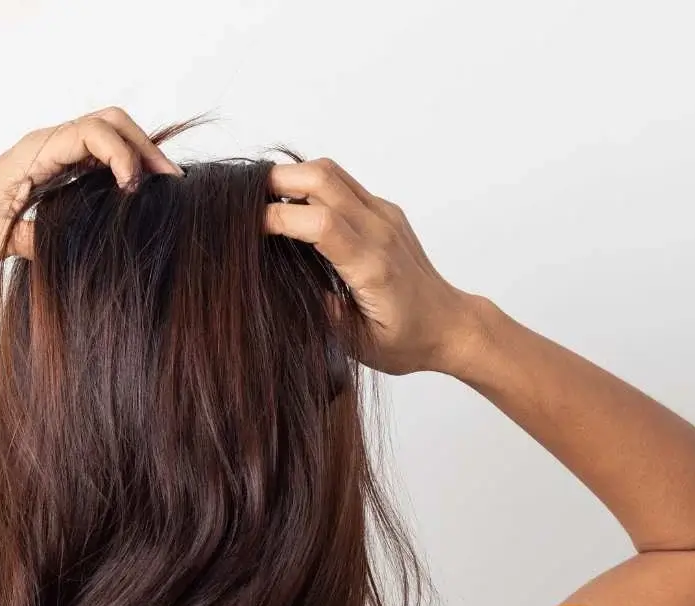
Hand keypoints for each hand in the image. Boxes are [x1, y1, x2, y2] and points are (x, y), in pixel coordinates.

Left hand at [0, 107, 182, 270]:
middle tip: (169, 179)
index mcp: (32, 152)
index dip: (121, 154)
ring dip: (137, 153)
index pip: (91, 132)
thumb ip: (35, 239)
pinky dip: (122, 166)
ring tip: (163, 184)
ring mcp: (50, 156)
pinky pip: (96, 157)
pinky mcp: (53, 172)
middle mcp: (45, 146)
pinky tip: (137, 192)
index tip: (132, 189)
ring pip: (106, 135)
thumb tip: (74, 246)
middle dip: (143, 145)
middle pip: (108, 122)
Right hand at [264, 158, 482, 375]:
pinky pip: (342, 184)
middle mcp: (381, 231)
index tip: (246, 229)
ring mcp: (384, 216)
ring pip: (331, 173)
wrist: (450, 325)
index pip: (320, 223)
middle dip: (276, 183)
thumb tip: (285, 282)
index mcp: (373, 267)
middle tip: (244, 204)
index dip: (278, 218)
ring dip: (292, 178)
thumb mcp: (358, 342)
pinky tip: (294, 211)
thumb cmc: (407, 340)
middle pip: (323, 179)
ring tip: (263, 203)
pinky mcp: (384, 212)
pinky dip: (310, 187)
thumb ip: (323, 312)